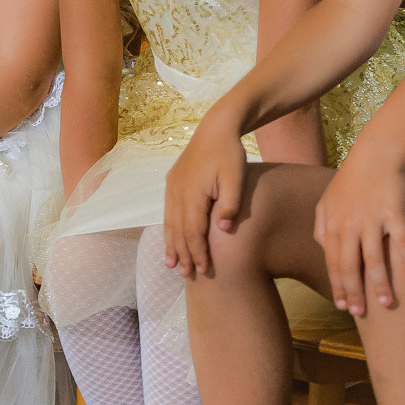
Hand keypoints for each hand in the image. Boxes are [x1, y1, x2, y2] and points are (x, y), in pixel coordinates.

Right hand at [163, 110, 249, 277]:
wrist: (216, 128)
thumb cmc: (230, 153)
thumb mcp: (236, 178)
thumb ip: (231, 203)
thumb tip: (223, 229)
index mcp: (192, 193)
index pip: (193, 231)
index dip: (198, 252)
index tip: (205, 270)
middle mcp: (177, 192)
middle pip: (179, 231)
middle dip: (183, 254)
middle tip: (188, 276)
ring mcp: (172, 187)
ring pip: (170, 223)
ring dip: (172, 245)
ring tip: (172, 265)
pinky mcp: (172, 182)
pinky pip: (168, 212)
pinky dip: (168, 229)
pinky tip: (169, 239)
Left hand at [311, 143, 404, 316]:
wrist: (376, 152)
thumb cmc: (353, 177)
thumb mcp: (328, 199)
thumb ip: (322, 224)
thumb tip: (321, 247)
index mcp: (332, 223)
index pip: (332, 262)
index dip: (337, 285)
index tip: (342, 306)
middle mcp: (349, 223)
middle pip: (349, 266)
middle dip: (354, 292)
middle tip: (361, 313)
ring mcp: (371, 218)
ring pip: (373, 259)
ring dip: (380, 284)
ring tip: (387, 304)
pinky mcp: (393, 212)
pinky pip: (401, 241)